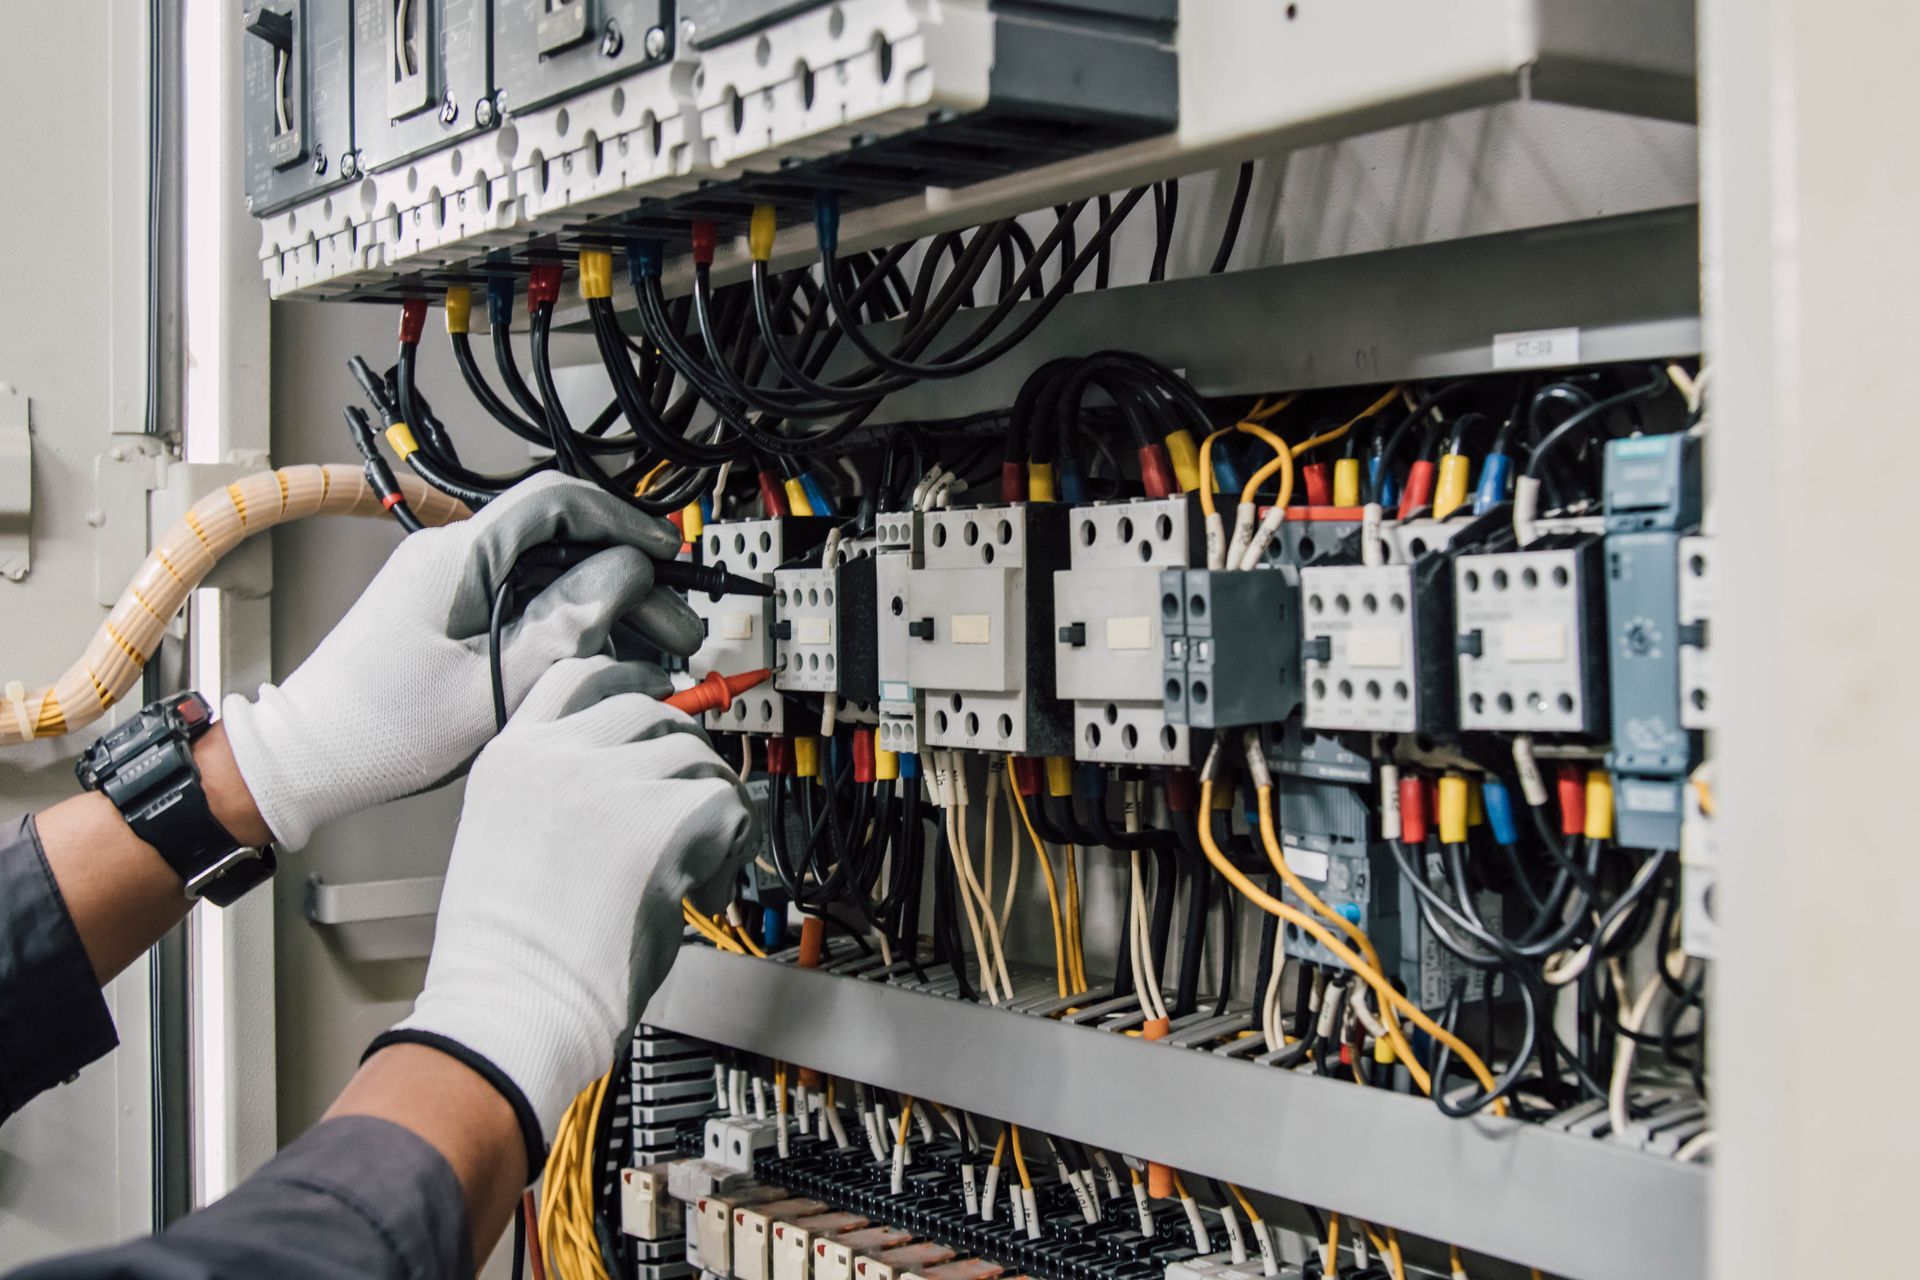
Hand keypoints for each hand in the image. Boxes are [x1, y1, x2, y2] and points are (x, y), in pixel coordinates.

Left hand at [220, 473, 700, 849]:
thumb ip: (567, 623)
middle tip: (677, 630)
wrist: (310, 758)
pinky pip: (525, 604)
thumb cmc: (381, 731)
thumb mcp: (493, 684)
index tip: (667, 555)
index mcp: (458, 556)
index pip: (556, 500)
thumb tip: (624, 572)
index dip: (623, 521)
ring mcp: (450, 584)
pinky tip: (604, 662)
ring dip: (606, 613)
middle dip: (630, 585)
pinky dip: (570, 629)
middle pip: (564, 545)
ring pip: (551, 578)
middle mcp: (453, 556)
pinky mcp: (451, 613)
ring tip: (654, 657)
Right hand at [378, 657, 755, 1148]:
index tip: (657, 697)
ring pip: (695, 754)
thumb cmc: (508, 958)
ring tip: (695, 864)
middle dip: (679, 752)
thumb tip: (626, 790)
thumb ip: (556, 798)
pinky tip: (703, 891)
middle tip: (692, 802)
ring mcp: (613, 780)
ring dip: (710, 802)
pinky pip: (729, 802)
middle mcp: (560, 755)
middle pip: (648, 709)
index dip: (628, 681)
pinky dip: (731, 846)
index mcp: (512, 758)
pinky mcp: (664, 817)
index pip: (578, 676)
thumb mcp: (506, 842)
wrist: (512, 1006)